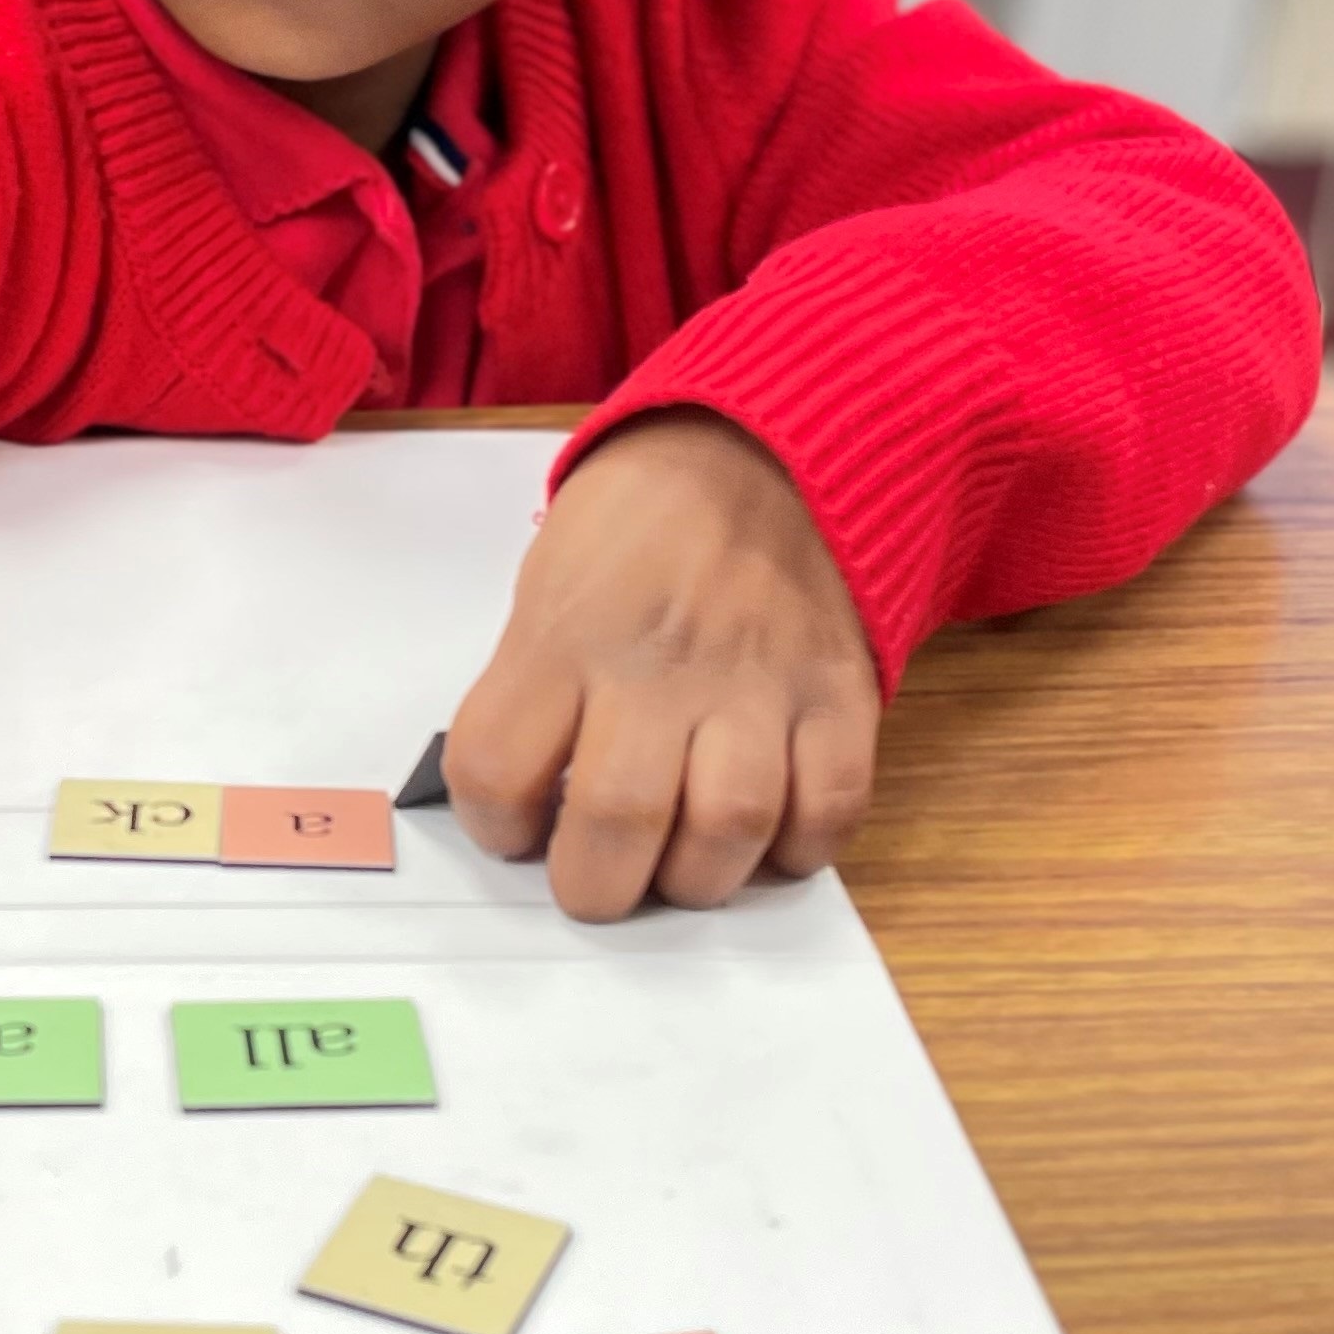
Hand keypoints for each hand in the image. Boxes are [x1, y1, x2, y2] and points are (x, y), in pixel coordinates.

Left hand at [446, 409, 879, 920]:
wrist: (765, 446)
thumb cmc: (640, 525)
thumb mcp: (550, 586)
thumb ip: (535, 691)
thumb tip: (528, 805)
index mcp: (565, 634)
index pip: (495, 770)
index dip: (494, 828)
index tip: (515, 830)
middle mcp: (658, 664)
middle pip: (616, 821)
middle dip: (596, 887)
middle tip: (597, 879)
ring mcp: (758, 680)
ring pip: (728, 829)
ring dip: (698, 878)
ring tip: (682, 862)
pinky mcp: (839, 693)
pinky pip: (829, 808)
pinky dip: (797, 849)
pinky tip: (767, 837)